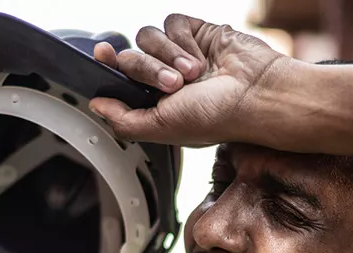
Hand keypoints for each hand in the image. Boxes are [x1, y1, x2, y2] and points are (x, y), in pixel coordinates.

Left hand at [88, 14, 289, 146]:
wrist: (257, 94)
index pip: (120, 80)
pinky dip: (183, 39)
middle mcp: (167, 77)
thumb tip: (96, 105)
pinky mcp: (198, 32)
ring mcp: (182, 53)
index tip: (102, 56)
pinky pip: (173, 23)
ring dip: (168, 55)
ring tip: (193, 73)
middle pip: (132, 58)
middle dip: (149, 70)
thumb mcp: (162, 129)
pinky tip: (201, 55)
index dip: (107, 67)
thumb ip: (123, 120)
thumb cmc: (218, 117)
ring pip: (149, 37)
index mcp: (156, 103)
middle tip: (174, 85)